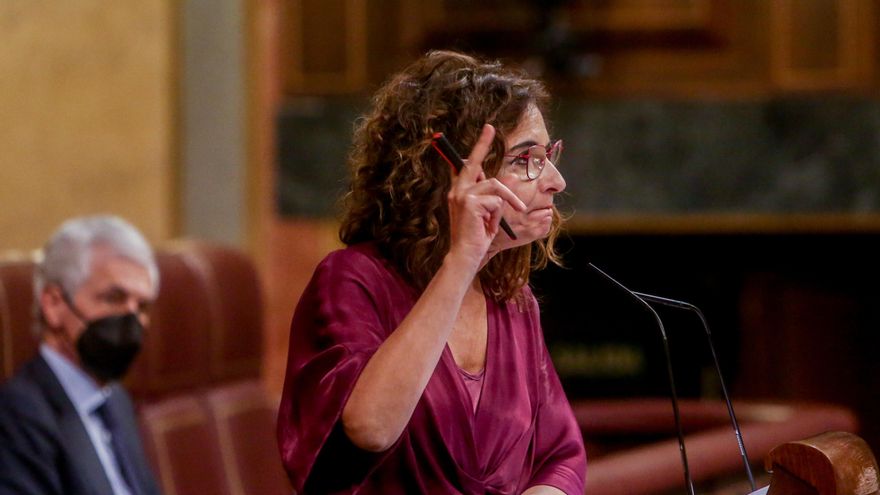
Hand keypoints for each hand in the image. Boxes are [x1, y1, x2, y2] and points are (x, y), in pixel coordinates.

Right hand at [446, 124, 525, 269]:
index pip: (465, 166)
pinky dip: (498, 214)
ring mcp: (462, 195)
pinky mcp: (471, 202)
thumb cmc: (476, 237)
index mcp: (459, 192)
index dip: (477, 148)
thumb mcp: (485, 214)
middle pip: (473, 162)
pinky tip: (489, 226)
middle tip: (490, 127)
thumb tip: (506, 178)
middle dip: (482, 143)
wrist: (465, 255)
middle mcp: (457, 190)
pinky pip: (496, 200)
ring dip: (507, 201)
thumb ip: (491, 196)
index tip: (487, 131)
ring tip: (504, 218)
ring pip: (495, 186)